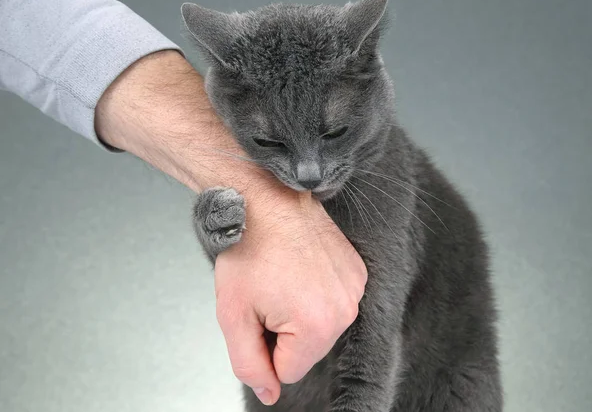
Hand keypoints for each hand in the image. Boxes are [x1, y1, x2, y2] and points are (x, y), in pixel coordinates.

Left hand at [215, 190, 365, 404]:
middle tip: (267, 294)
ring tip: (283, 279)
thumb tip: (270, 393)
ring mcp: (355, 287)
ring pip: (322, 326)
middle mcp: (346, 308)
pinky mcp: (357, 270)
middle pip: (308, 350)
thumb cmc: (248, 248)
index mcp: (317, 325)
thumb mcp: (233, 315)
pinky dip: (316, 293)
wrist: (265, 199)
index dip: (264, 348)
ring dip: (301, 312)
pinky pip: (335, 300)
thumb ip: (250, 365)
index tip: (258, 314)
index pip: (289, 371)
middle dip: (284, 331)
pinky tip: (300, 269)